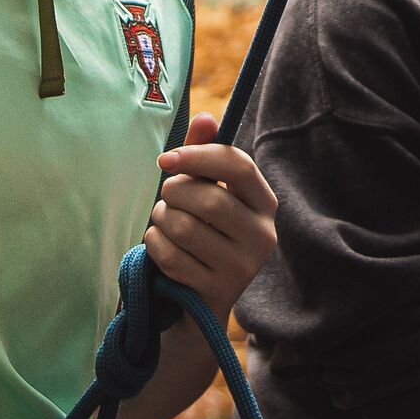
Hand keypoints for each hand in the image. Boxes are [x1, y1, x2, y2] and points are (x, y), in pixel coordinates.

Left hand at [145, 113, 278, 306]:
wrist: (199, 301)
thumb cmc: (201, 232)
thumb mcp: (204, 191)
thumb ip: (203, 154)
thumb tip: (207, 117)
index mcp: (264, 203)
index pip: (237, 166)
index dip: (197, 156)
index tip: (165, 159)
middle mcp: (263, 236)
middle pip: (208, 200)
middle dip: (173, 194)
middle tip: (166, 199)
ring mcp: (243, 267)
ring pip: (185, 228)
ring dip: (161, 220)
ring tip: (165, 223)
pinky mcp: (218, 291)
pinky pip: (171, 256)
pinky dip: (155, 246)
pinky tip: (162, 248)